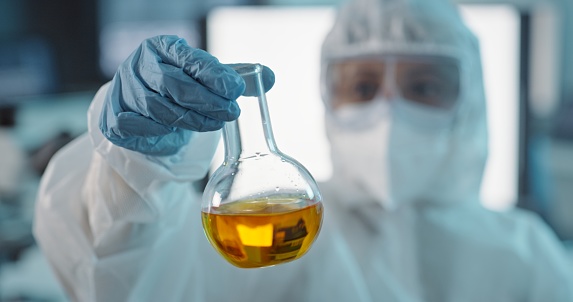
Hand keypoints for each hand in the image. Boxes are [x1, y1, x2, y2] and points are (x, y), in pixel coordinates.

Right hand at [99, 35, 273, 155]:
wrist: (141, 107)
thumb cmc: (178, 87)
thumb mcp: (206, 78)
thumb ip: (234, 77)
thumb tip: (268, 78)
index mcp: (163, 47)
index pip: (190, 59)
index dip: (215, 75)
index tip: (237, 89)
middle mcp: (140, 64)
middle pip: (174, 84)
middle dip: (207, 102)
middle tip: (232, 113)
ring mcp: (123, 90)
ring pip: (158, 108)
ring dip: (191, 119)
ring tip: (214, 124)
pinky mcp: (114, 116)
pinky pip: (138, 126)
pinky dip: (161, 131)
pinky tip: (178, 131)